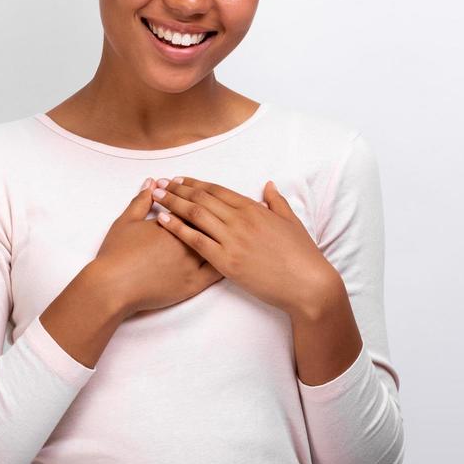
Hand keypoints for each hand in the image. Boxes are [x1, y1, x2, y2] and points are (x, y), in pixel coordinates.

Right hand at [92, 179, 224, 317]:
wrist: (113, 286)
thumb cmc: (117, 253)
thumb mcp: (126, 221)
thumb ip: (140, 200)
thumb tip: (151, 184)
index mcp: (172, 225)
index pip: (194, 207)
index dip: (197, 201)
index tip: (201, 199)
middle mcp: (186, 242)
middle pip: (209, 225)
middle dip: (216, 217)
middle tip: (220, 214)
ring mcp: (192, 264)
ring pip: (217, 246)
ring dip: (224, 238)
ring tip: (230, 232)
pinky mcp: (193, 285)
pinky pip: (217, 272)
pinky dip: (225, 262)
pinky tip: (229, 256)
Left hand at [149, 176, 343, 317]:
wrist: (307, 284)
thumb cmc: (302, 255)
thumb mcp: (291, 221)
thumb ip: (276, 202)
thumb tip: (268, 185)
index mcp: (254, 209)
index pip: (218, 191)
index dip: (196, 184)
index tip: (180, 179)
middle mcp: (240, 220)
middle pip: (202, 198)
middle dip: (178, 189)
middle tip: (160, 183)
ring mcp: (232, 240)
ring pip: (195, 215)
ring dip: (172, 203)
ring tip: (155, 196)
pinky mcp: (226, 261)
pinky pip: (196, 241)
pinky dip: (177, 228)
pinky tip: (163, 220)